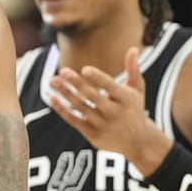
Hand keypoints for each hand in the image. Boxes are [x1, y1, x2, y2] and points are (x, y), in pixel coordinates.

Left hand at [48, 47, 171, 174]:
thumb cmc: (135, 109)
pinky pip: (73, 120)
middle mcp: (114, 112)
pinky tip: (53, 97)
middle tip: (63, 71)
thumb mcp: (138, 90)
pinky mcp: (92, 134)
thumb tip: (133, 48)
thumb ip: (133, 69)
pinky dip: (62, 109)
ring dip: (65, 93)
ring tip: (53, 80)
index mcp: (126, 99)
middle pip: (92, 96)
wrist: (138, 142)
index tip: (85, 69)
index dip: (98, 78)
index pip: (110, 87)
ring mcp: (103, 124)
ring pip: (80, 107)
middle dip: (76, 83)